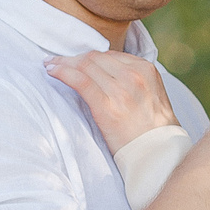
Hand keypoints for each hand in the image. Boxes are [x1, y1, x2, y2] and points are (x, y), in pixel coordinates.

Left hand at [46, 51, 180, 154]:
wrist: (158, 154)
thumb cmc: (153, 129)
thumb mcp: (151, 94)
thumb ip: (132, 80)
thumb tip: (103, 73)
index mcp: (145, 69)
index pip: (108, 55)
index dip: (87, 57)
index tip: (74, 60)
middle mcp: (134, 75)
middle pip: (94, 58)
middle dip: (73, 58)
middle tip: (56, 61)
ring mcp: (121, 90)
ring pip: (84, 66)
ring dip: (63, 63)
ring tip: (50, 65)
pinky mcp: (107, 106)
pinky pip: (80, 81)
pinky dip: (62, 72)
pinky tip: (52, 71)